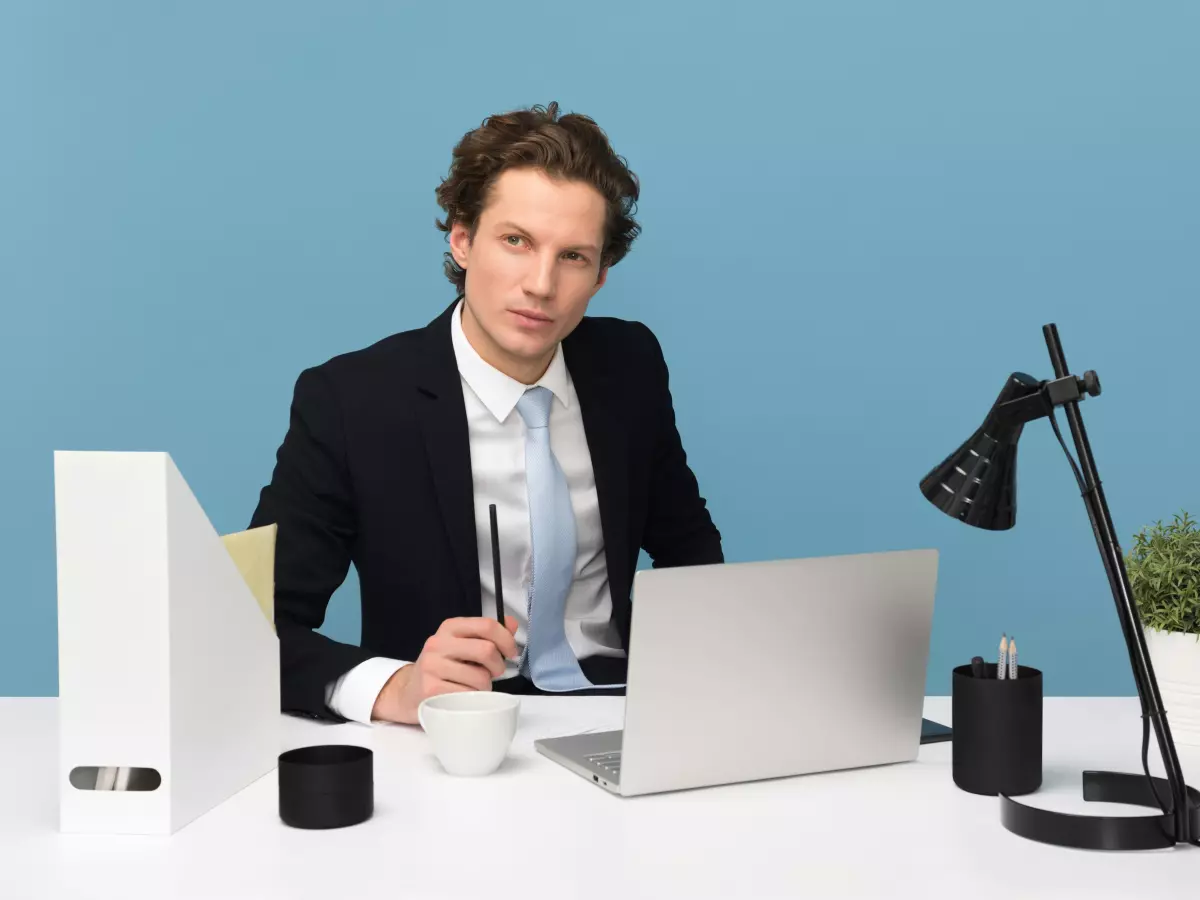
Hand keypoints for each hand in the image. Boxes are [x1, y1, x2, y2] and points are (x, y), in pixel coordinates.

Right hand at [371, 615, 518, 723]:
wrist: (409, 692)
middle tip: (494, 673)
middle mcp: (438, 643)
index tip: (511, 653)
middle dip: (498, 666)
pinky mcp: (430, 690)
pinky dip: (472, 700)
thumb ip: (487, 634)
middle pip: (486, 650)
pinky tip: (463, 697)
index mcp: (450, 627)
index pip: (487, 625)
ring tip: (474, 687)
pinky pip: (468, 696)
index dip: (506, 640)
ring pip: (480, 677)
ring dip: (485, 687)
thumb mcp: (462, 645)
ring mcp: (432, 666)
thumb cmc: (443, 668)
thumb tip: (512, 624)